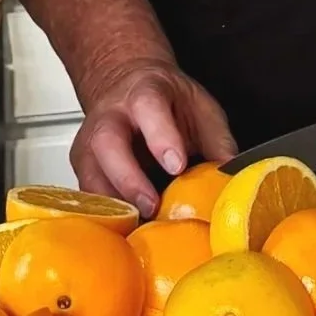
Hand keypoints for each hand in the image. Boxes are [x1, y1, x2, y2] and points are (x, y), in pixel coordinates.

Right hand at [70, 56, 234, 215]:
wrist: (125, 84)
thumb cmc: (164, 100)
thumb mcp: (199, 107)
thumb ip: (217, 140)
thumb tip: (233, 179)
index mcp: (144, 94)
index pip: (148, 108)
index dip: (161, 137)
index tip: (177, 165)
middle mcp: (111, 116)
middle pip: (108, 142)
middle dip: (128, 178)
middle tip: (151, 205)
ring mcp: (90, 142)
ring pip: (90, 173)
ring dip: (112, 205)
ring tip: (137, 228)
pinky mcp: (82, 167)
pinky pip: (87, 195)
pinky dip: (104, 216)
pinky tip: (123, 231)